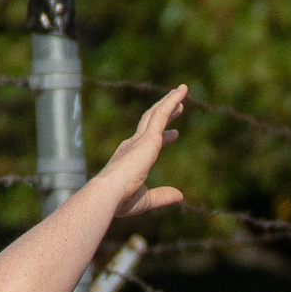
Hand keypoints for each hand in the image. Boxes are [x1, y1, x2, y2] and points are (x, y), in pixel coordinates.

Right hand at [108, 85, 188, 216]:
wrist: (109, 193)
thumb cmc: (121, 200)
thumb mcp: (146, 199)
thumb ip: (162, 196)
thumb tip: (180, 195)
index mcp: (130, 158)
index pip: (149, 142)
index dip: (164, 136)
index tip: (175, 134)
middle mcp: (133, 144)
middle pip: (152, 122)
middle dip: (165, 112)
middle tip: (179, 105)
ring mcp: (140, 139)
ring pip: (157, 113)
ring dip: (170, 101)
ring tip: (182, 91)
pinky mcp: (148, 137)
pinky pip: (162, 114)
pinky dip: (171, 101)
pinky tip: (181, 93)